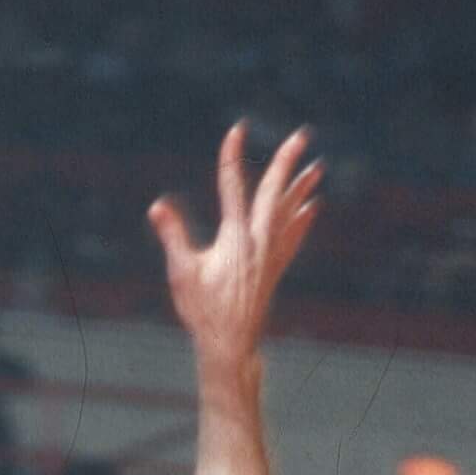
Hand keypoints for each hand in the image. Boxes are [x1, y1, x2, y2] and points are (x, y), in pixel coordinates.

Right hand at [148, 123, 323, 369]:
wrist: (230, 345)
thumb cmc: (203, 311)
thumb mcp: (182, 272)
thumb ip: (173, 235)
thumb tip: (157, 206)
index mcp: (235, 238)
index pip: (233, 186)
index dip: (233, 156)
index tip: (237, 130)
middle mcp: (259, 242)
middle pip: (275, 192)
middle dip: (287, 162)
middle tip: (302, 135)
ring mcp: (270, 255)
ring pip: (290, 213)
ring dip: (302, 187)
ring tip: (318, 167)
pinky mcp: (274, 269)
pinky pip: (294, 236)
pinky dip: (302, 218)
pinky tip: (312, 206)